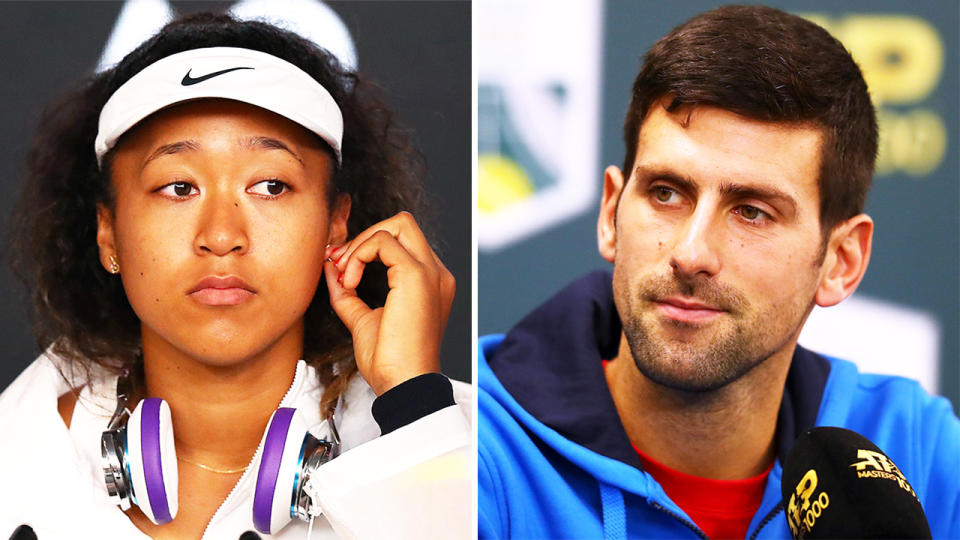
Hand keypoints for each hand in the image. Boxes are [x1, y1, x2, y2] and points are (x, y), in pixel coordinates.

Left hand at [324, 212, 455, 394]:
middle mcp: (437, 273)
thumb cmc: (389, 361)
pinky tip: (350, 283)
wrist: (402, 385)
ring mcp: (431, 272)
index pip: (401, 242)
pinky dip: (359, 255)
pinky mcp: (416, 276)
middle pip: (403, 223)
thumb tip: (329, 267)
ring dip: (361, 244)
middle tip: (343, 265)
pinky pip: (383, 241)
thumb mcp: (362, 319)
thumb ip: (348, 292)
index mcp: (430, 283)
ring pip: (397, 224)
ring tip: (345, 276)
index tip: (342, 270)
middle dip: (366, 236)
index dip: (367, 246)